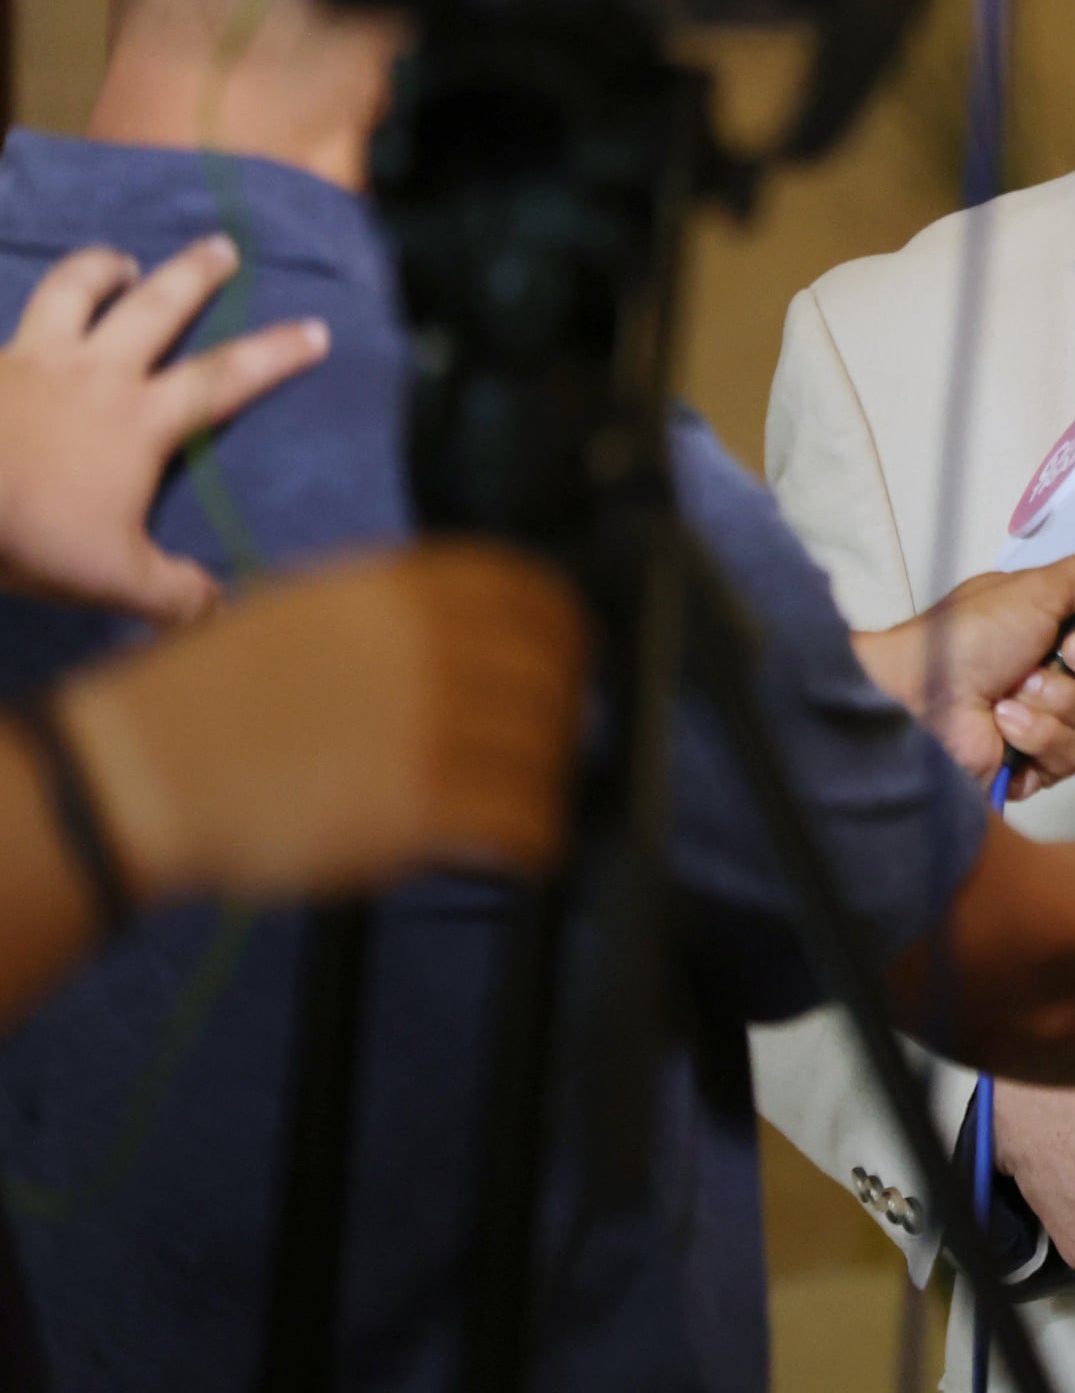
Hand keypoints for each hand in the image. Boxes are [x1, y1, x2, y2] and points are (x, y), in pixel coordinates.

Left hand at [0, 236, 330, 621]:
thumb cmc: (29, 530)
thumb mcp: (112, 577)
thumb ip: (172, 592)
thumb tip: (222, 605)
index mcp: (140, 419)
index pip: (224, 378)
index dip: (275, 354)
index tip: (315, 330)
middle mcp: (94, 374)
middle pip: (155, 307)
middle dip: (194, 274)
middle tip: (221, 246)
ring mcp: (31, 360)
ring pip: (72, 292)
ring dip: (99, 268)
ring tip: (116, 260)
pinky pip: (2, 326)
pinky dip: (19, 310)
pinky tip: (18, 321)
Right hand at [53, 541, 589, 901]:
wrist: (137, 772)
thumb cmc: (208, 699)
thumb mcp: (306, 608)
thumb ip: (396, 611)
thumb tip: (475, 626)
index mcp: (403, 589)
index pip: (538, 595)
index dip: (568, 635)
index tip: (572, 662)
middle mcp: (429, 643)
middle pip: (556, 673)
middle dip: (563, 712)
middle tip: (551, 744)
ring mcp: (430, 720)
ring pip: (548, 748)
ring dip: (548, 780)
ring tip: (527, 801)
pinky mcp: (421, 800)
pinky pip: (525, 819)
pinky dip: (536, 841)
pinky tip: (524, 851)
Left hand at [851, 550, 1074, 790]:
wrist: (916, 696)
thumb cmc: (967, 638)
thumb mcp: (1034, 586)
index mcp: (1061, 634)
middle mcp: (1063, 678)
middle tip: (1058, 655)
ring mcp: (1052, 725)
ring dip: (1060, 703)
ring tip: (1012, 693)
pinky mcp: (1038, 768)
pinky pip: (1073, 757)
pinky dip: (1038, 736)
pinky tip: (1002, 725)